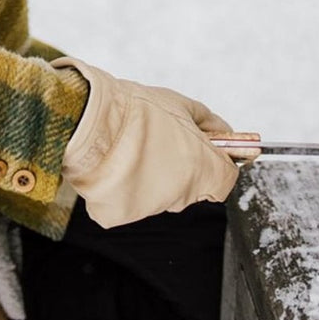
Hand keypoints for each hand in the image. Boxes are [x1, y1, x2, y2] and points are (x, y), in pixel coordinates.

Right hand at [52, 56, 239, 227]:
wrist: (92, 121)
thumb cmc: (135, 110)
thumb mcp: (180, 104)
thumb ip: (207, 122)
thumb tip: (222, 132)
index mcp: (203, 167)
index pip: (226, 178)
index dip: (218, 161)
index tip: (207, 149)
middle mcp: (182, 194)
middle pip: (193, 187)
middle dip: (182, 167)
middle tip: (161, 142)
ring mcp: (152, 208)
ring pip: (161, 195)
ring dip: (153, 177)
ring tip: (133, 148)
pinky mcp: (122, 215)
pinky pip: (129, 202)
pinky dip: (125, 187)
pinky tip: (116, 164)